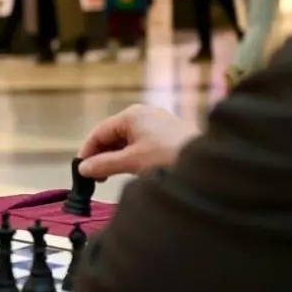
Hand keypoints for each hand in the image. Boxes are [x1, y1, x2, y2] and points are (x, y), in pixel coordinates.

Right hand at [77, 104, 198, 179]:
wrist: (210, 165)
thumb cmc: (169, 157)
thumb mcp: (131, 162)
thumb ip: (103, 164)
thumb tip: (83, 169)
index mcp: (132, 115)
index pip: (100, 131)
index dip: (88, 151)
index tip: (81, 169)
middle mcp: (145, 114)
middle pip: (114, 134)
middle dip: (103, 155)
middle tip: (96, 176)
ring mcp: (159, 123)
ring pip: (129, 140)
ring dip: (118, 157)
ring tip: (113, 175)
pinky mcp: (171, 134)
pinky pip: (143, 143)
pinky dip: (133, 156)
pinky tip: (133, 170)